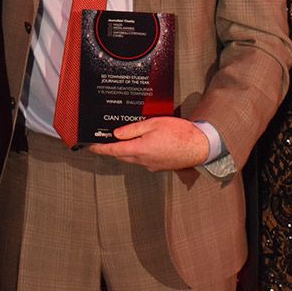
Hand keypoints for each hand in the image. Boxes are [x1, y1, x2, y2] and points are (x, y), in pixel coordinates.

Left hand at [88, 116, 209, 170]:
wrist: (200, 147)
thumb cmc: (180, 133)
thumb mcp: (154, 123)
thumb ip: (133, 129)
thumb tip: (117, 134)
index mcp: (140, 150)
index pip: (114, 151)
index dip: (101, 148)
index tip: (91, 147)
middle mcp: (143, 161)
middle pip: (122, 156)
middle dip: (113, 149)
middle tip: (106, 140)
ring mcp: (152, 166)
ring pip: (132, 159)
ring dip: (126, 151)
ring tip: (124, 140)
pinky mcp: (159, 167)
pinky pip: (143, 161)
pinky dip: (139, 153)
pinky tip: (144, 144)